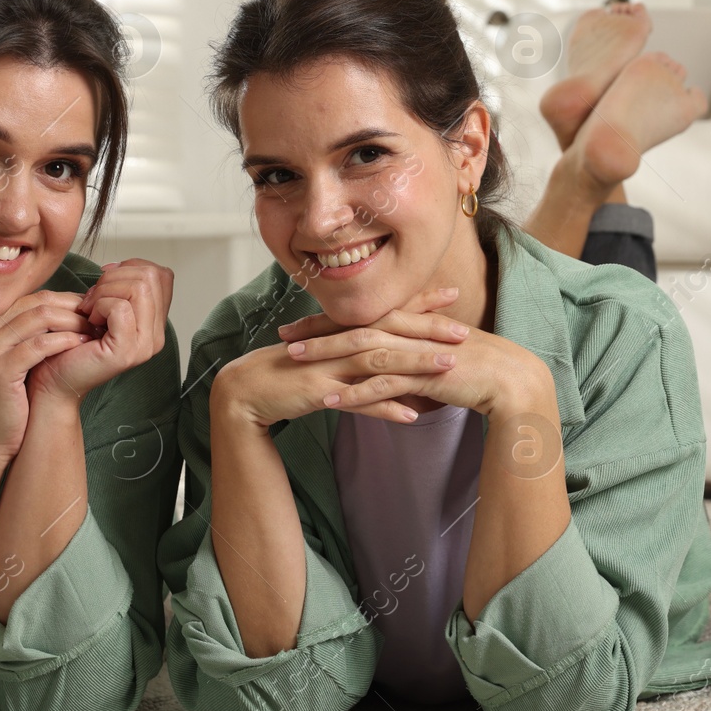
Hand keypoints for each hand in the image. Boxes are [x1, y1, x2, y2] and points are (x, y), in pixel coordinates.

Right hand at [0, 291, 96, 460]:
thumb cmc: (13, 394)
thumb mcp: (20, 355)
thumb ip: (37, 331)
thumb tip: (76, 308)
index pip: (37, 297)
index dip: (69, 300)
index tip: (94, 310)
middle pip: (39, 303)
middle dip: (74, 309)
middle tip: (99, 319)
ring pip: (40, 319)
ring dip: (73, 323)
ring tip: (94, 331)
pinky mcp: (0, 369)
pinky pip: (38, 346)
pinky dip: (64, 342)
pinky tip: (81, 346)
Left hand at [27, 258, 172, 408]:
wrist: (55, 380)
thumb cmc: (71, 344)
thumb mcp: (102, 307)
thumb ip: (119, 288)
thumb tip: (116, 266)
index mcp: (154, 324)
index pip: (161, 275)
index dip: (131, 267)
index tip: (104, 283)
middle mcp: (156, 335)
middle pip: (150, 276)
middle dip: (114, 277)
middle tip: (92, 299)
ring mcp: (145, 345)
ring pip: (138, 288)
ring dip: (105, 291)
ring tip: (89, 310)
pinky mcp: (127, 350)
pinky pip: (120, 307)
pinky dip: (99, 305)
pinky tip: (88, 321)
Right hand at [211, 288, 469, 430]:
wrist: (246, 390)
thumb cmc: (287, 373)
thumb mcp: (325, 357)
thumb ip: (354, 354)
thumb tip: (385, 355)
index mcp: (341, 331)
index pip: (386, 311)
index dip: (419, 303)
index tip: (451, 294)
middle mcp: (338, 343)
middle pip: (390, 332)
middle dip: (428, 331)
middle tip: (463, 331)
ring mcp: (329, 367)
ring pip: (380, 362)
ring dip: (416, 364)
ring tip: (449, 367)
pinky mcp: (320, 393)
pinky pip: (358, 401)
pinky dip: (386, 407)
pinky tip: (412, 415)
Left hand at [279, 291, 554, 422]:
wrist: (513, 381)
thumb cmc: (481, 371)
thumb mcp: (441, 357)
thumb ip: (416, 358)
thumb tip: (395, 370)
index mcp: (414, 323)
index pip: (365, 317)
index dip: (331, 319)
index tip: (301, 323)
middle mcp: (411, 331)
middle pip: (356, 327)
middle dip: (318, 330)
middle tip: (284, 335)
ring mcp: (416, 352)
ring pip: (362, 350)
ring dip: (326, 355)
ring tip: (294, 361)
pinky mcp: (423, 376)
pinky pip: (382, 383)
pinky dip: (354, 390)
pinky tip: (329, 398)